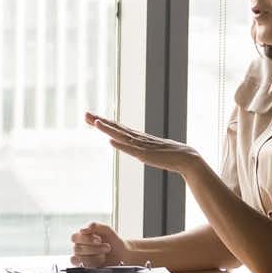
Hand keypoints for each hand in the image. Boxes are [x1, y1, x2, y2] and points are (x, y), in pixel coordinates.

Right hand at [69, 221, 133, 267]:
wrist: (122, 255)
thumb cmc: (113, 242)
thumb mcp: (107, 230)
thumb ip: (97, 226)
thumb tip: (86, 228)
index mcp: (82, 237)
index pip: (74, 238)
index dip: (86, 239)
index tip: (99, 240)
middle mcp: (80, 248)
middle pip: (77, 248)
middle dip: (94, 248)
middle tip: (107, 248)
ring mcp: (81, 258)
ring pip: (79, 258)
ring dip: (94, 256)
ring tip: (105, 255)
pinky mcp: (85, 267)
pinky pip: (81, 266)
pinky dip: (91, 264)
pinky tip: (100, 261)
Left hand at [85, 112, 204, 175]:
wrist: (187, 158)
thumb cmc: (169, 156)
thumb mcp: (149, 151)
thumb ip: (138, 148)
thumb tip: (131, 147)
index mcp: (137, 137)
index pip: (116, 127)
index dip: (103, 122)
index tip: (89, 117)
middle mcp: (138, 138)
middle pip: (115, 128)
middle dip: (99, 121)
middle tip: (84, 114)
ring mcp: (142, 146)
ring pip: (121, 136)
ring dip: (108, 129)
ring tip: (95, 122)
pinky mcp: (146, 155)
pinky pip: (131, 149)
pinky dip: (121, 145)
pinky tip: (110, 141)